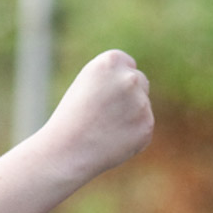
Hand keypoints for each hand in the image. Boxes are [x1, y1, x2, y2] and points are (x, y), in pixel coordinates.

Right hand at [39, 50, 152, 183]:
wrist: (66, 150)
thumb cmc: (71, 118)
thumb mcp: (87, 85)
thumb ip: (113, 80)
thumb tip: (139, 86)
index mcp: (111, 62)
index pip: (128, 64)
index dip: (116, 81)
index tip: (104, 95)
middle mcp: (129, 78)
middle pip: (141, 82)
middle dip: (130, 96)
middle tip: (105, 114)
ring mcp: (141, 102)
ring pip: (143, 107)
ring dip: (131, 117)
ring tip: (104, 130)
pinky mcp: (147, 125)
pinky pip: (144, 128)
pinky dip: (132, 137)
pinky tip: (112, 142)